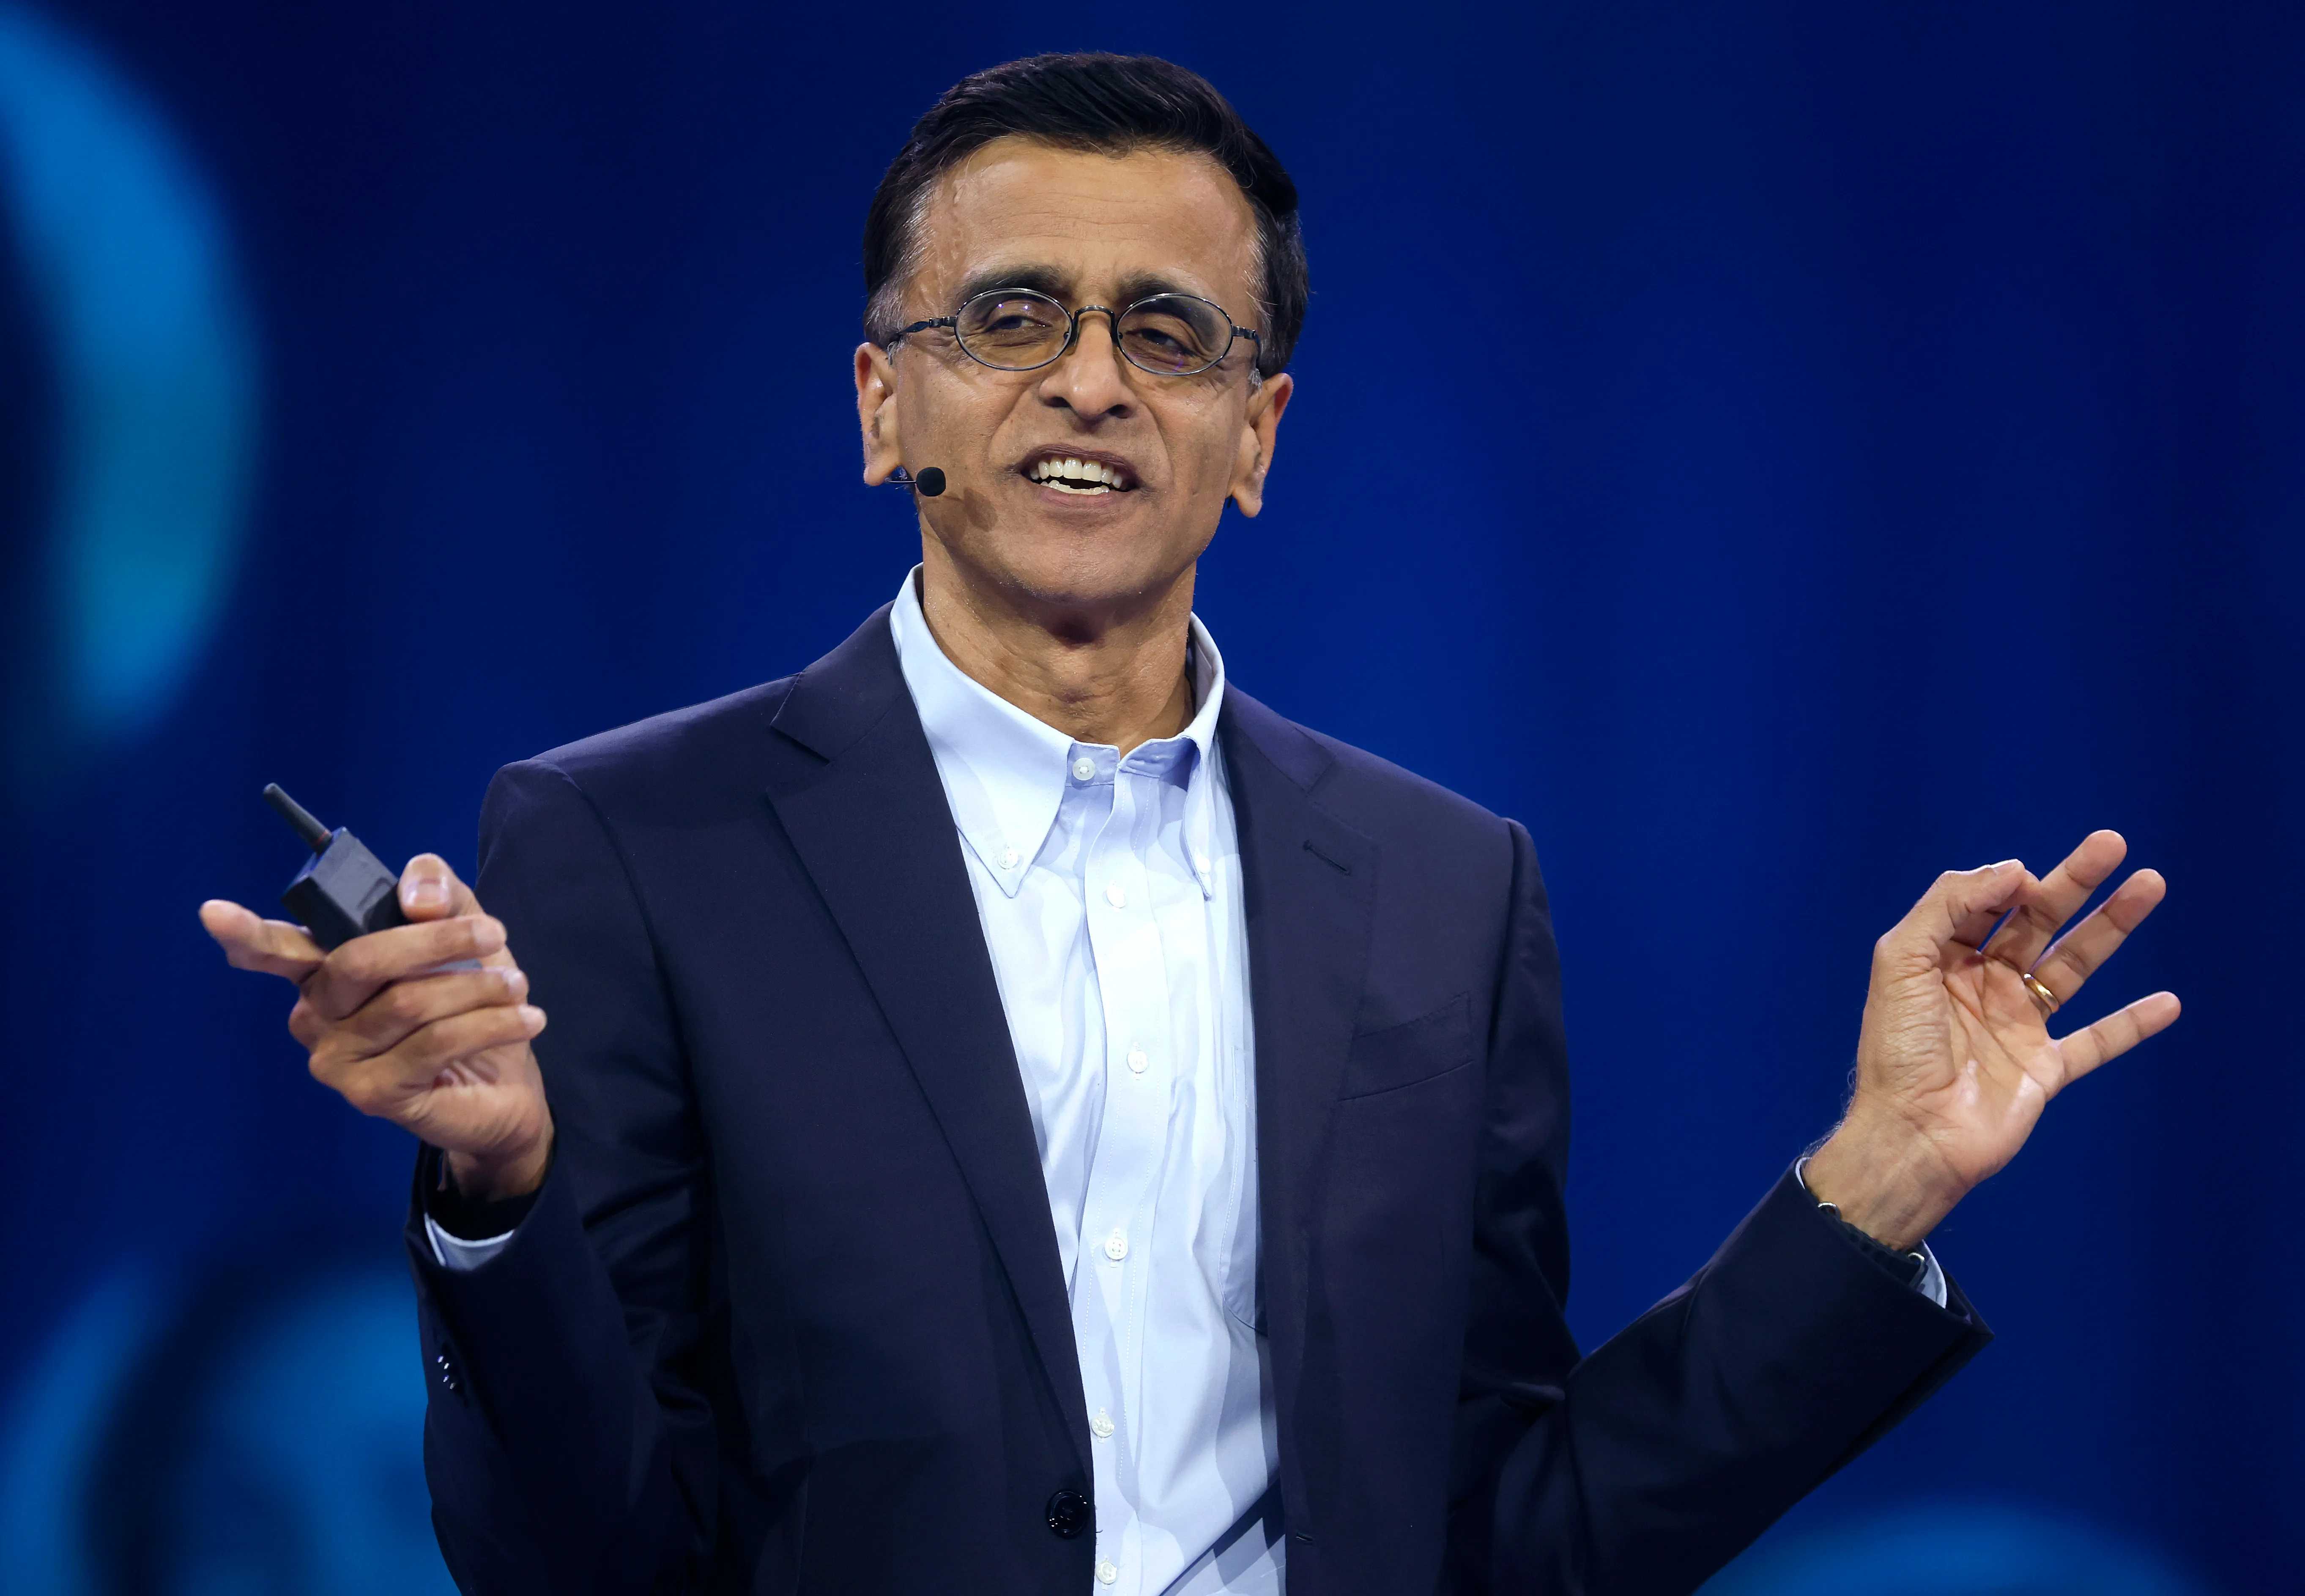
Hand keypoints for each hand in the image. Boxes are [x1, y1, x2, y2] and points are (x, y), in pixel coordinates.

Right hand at [200, 855, 554, 1199]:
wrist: (506, 1087)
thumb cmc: (470, 1003)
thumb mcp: (463, 933)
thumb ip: (438, 894)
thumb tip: (417, 897)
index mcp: (326, 973)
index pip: (273, 951)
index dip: (245, 933)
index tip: (212, 912)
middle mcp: (318, 1017)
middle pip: (360, 960)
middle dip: (435, 940)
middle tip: (492, 932)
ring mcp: (338, 1061)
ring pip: (407, 1003)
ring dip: (478, 987)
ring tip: (516, 985)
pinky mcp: (372, 1095)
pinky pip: (433, 1043)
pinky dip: (490, 1023)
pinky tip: (526, 1018)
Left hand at [1804, 830, 2178, 1249]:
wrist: (1912, 1135)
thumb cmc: (1896, 1050)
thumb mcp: (1900, 961)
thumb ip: (1947, 906)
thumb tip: (2011, 871)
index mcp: (1943, 960)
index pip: (1984, 905)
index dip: (2005, 882)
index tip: (2023, 877)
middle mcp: (1983, 986)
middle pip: (2038, 922)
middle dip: (2074, 882)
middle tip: (2112, 843)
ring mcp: (2017, 1027)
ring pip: (2074, 966)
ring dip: (2112, 926)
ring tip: (2149, 884)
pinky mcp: (2045, 1070)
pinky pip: (2097, 1042)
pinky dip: (2131, 1024)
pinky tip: (2167, 1002)